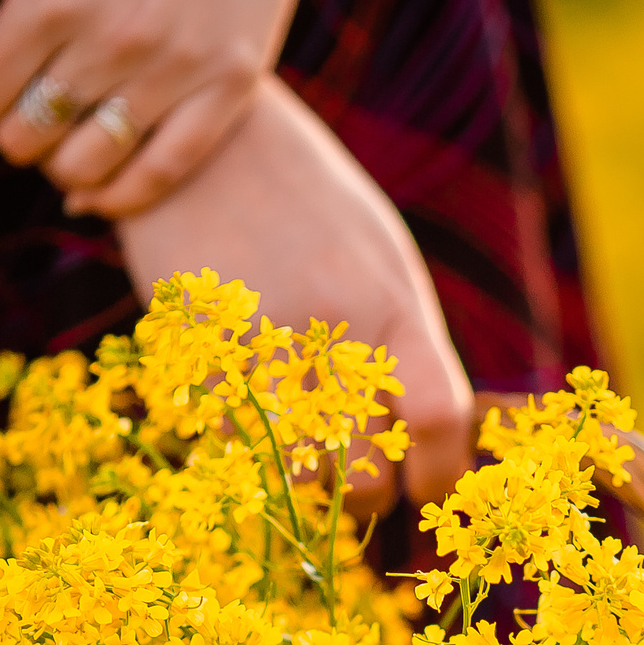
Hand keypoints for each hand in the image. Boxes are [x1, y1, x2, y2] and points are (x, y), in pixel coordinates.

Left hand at [0, 0, 304, 219]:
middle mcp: (113, 40)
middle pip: (24, 138)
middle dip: (12, 126)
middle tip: (27, 103)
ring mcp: (177, 66)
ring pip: (85, 165)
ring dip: (61, 161)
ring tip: (64, 131)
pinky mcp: (232, 81)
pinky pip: (163, 173)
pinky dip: (121, 194)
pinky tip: (97, 189)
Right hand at [115, 77, 476, 512]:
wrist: (203, 148)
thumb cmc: (309, 206)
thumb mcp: (381, 257)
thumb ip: (407, 339)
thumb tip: (437, 434)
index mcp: (393, 304)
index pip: (442, 417)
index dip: (443, 475)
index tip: (430, 486)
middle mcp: (333, 332)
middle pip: (369, 472)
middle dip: (369, 496)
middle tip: (359, 479)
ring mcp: (263, 351)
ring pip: (298, 478)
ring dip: (306, 485)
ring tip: (304, 453)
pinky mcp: (201, 362)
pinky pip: (238, 447)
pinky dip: (253, 451)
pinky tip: (255, 416)